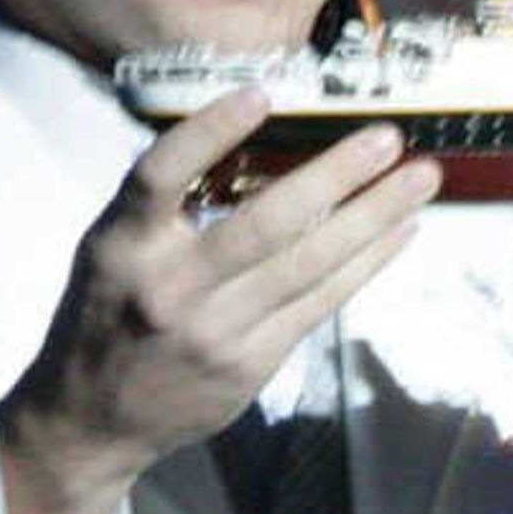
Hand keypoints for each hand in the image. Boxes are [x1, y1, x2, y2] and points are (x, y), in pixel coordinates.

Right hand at [0, 91, 440, 513]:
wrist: (92, 420)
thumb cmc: (107, 315)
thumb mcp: (110, 250)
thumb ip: (163, 208)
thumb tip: (254, 145)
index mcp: (121, 246)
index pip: (160, 175)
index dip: (209, 131)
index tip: (262, 93)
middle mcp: (168, 287)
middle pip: (263, 223)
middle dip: (334, 176)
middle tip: (388, 137)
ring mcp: (214, 331)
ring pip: (307, 266)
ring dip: (372, 217)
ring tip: (420, 178)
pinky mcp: (250, 364)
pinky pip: (319, 305)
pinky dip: (365, 265)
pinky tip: (399, 232)